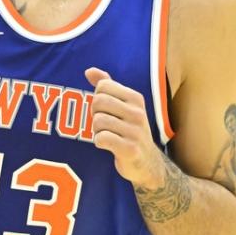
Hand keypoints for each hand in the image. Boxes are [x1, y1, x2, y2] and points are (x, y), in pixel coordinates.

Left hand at [85, 67, 165, 188]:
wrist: (147, 163)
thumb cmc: (129, 130)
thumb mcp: (122, 105)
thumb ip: (107, 86)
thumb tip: (88, 70)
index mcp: (136, 98)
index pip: (103, 86)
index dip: (97, 98)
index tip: (105, 110)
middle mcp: (138, 113)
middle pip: (98, 102)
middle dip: (94, 114)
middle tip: (104, 124)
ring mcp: (135, 131)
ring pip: (98, 121)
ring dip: (97, 131)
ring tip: (108, 135)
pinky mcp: (130, 149)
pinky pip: (102, 139)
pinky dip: (99, 142)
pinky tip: (108, 145)